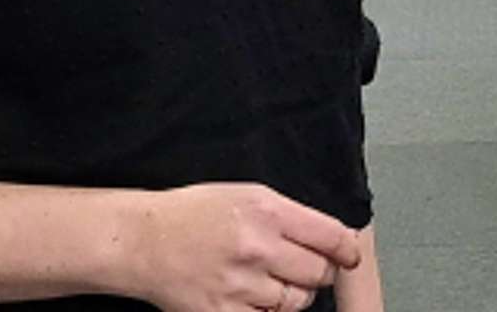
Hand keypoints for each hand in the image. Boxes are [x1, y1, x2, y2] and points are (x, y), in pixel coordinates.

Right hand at [125, 182, 360, 311]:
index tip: (350, 256)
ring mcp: (241, 285)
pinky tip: (256, 299)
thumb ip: (287, 215)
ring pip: (296, 302)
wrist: (146, 240)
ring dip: (293, 295)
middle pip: (318, 272)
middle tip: (306, 268)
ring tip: (274, 282)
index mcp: (268, 211)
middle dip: (318, 272)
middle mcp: (259, 247)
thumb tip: (324, 237)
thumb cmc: (196, 213)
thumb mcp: (247, 195)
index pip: (330, 235)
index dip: (346, 249)